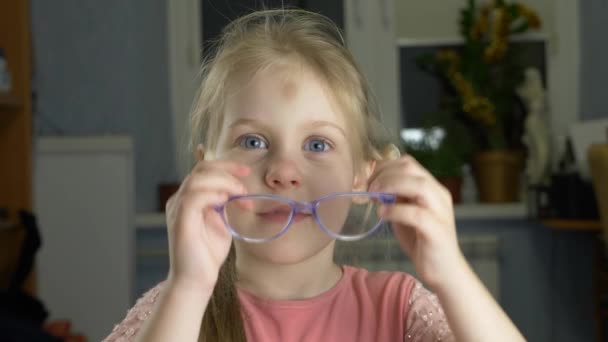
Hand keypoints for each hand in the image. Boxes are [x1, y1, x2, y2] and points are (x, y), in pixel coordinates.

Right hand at [164, 160, 249, 289]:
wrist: (196, 280)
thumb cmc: (207, 253)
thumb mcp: (220, 221)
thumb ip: (223, 203)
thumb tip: (234, 188)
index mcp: (188, 198)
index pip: (203, 170)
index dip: (226, 165)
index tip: (246, 171)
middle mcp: (179, 200)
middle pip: (201, 169)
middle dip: (227, 171)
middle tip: (245, 185)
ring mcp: (177, 209)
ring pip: (198, 179)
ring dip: (224, 183)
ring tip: (239, 195)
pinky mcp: (180, 221)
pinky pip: (193, 197)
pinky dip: (212, 194)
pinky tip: (224, 202)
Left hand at [368, 155, 464, 288]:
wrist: (443, 271)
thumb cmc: (421, 240)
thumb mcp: (404, 213)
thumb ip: (394, 198)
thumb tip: (372, 185)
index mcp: (432, 187)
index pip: (408, 163)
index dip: (383, 166)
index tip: (366, 179)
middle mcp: (439, 195)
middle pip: (411, 168)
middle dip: (384, 174)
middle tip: (367, 188)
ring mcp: (440, 212)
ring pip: (419, 185)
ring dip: (391, 186)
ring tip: (373, 196)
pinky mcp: (437, 231)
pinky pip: (417, 214)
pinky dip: (395, 210)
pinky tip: (382, 214)